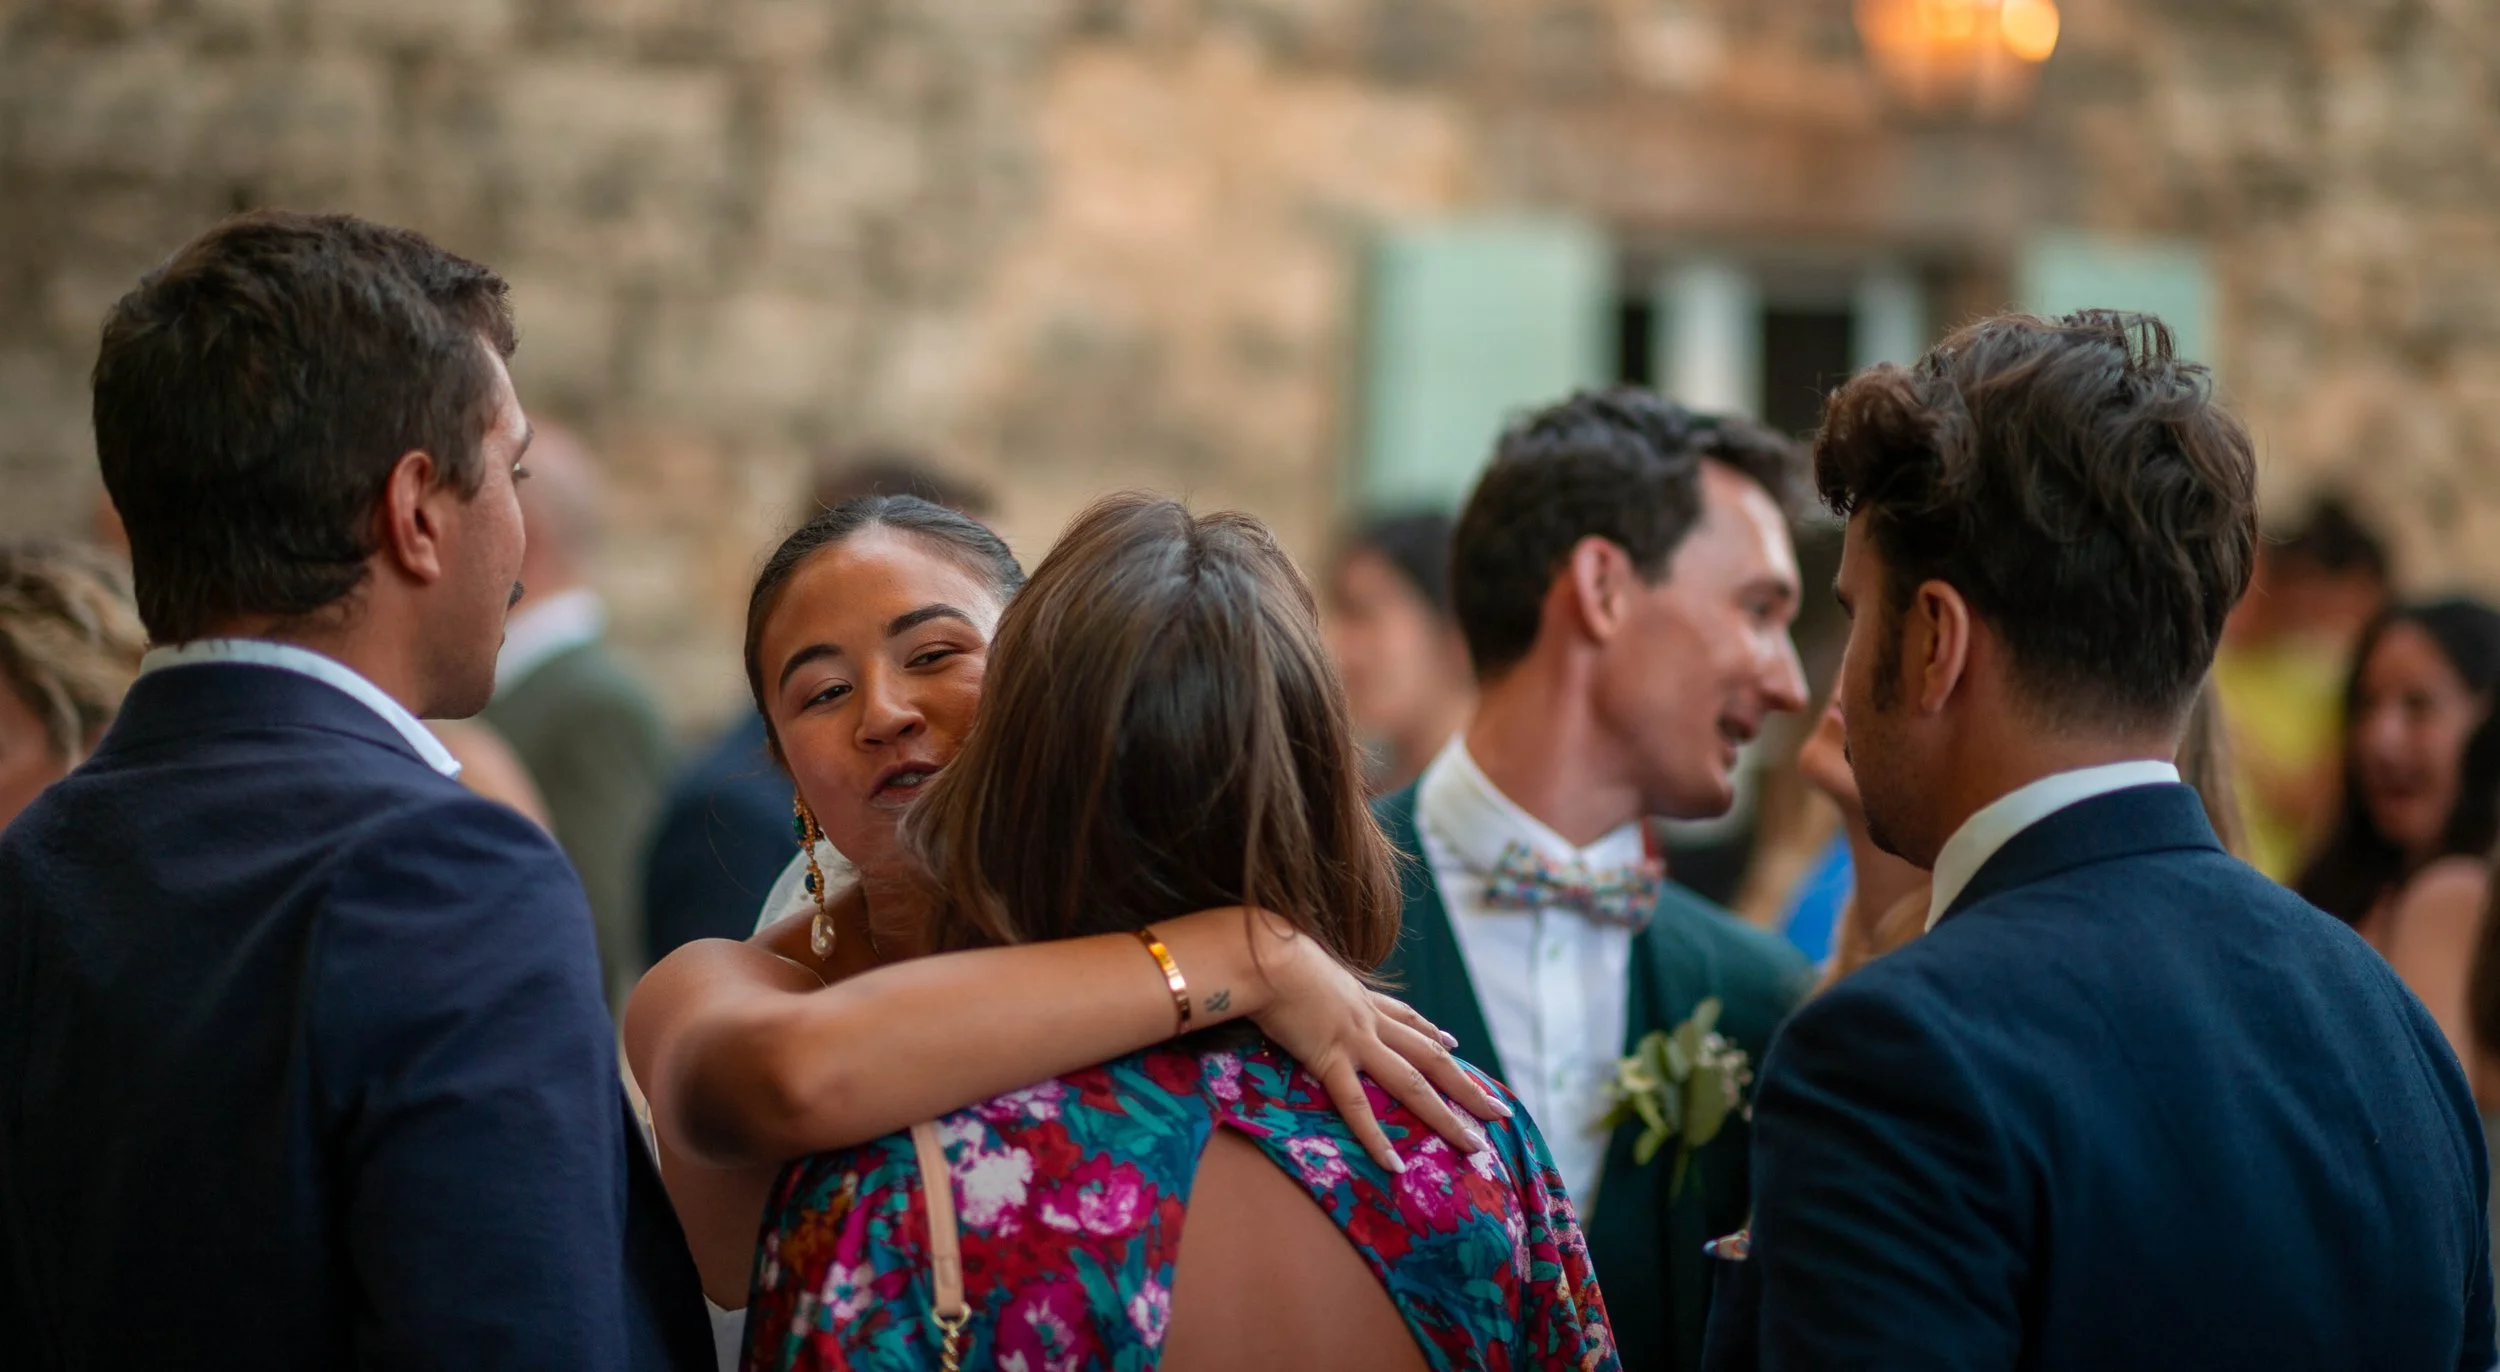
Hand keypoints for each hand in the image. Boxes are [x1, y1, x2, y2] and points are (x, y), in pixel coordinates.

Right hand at [1246, 913, 1511, 1171]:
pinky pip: (1357, 1106)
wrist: (1257, 953)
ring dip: (1447, 1116)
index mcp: (1359, 996)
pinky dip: (1377, 1138)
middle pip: (1430, 1056)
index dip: (1434, 1033)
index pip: (1408, 1019)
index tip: (1456, 1045)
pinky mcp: (1329, 1059)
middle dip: (1466, 1086)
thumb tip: (1297, 968)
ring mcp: (1354, 1040)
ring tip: (1474, 1146)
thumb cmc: (1265, 951)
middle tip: (1497, 1111)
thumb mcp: (1301, 959)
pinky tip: (1394, 1165)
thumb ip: (1309, 973)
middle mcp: (1368, 1020)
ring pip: (1413, 1084)